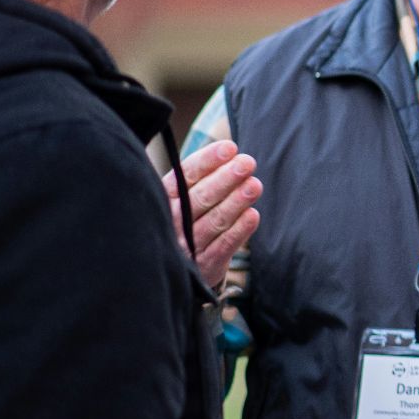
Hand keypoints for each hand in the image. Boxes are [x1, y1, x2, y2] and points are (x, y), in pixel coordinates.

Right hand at [163, 140, 261, 289]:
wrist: (170, 270)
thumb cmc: (182, 221)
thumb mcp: (179, 197)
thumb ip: (197, 177)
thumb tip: (230, 150)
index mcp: (163, 198)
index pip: (184, 176)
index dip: (207, 161)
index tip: (230, 148)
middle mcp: (171, 222)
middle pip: (200, 198)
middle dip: (225, 179)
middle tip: (247, 163)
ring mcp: (186, 246)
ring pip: (214, 221)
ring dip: (236, 202)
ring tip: (255, 185)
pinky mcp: (204, 265)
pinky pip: (223, 246)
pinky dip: (239, 231)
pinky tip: (253, 215)